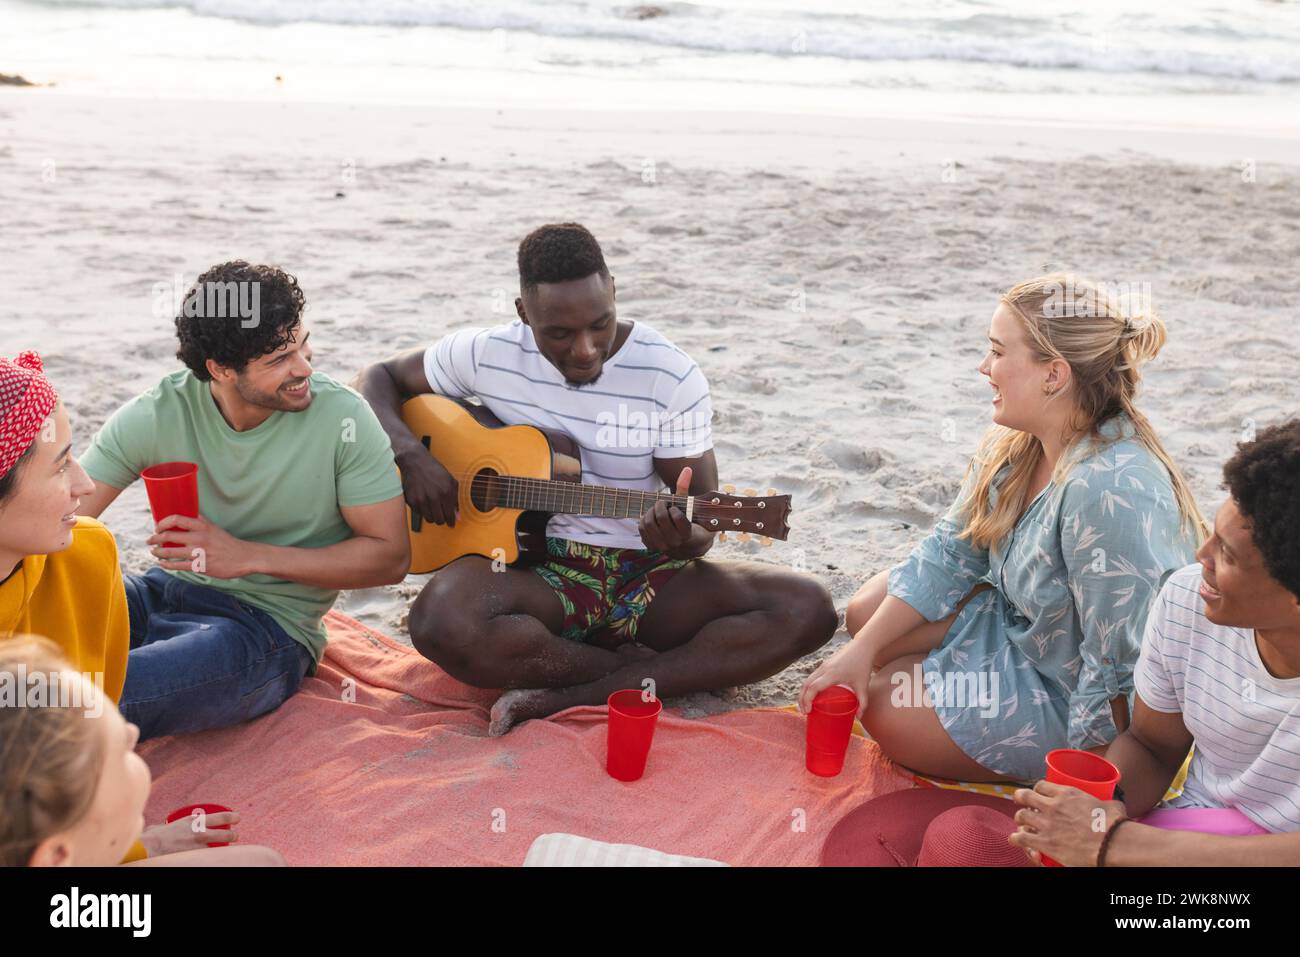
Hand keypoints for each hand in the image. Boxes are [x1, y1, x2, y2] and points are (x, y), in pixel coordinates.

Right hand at [139, 811, 239, 855]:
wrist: (148, 848)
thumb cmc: (152, 837)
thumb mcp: (163, 826)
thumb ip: (167, 826)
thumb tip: (159, 829)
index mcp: (194, 821)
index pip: (221, 816)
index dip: (232, 816)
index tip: (237, 817)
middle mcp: (200, 832)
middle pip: (225, 833)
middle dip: (232, 835)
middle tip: (236, 836)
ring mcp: (198, 846)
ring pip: (218, 847)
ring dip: (224, 849)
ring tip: (228, 849)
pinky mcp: (194, 857)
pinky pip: (207, 857)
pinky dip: (210, 858)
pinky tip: (214, 859)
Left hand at [148, 514, 251, 578]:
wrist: (244, 557)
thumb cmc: (227, 543)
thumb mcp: (214, 528)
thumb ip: (200, 522)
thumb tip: (185, 515)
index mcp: (202, 526)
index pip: (176, 519)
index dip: (162, 522)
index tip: (157, 526)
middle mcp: (199, 537)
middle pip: (168, 536)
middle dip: (154, 538)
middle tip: (150, 540)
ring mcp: (198, 552)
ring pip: (169, 552)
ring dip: (157, 552)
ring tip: (154, 551)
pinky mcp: (199, 566)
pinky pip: (177, 566)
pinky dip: (166, 564)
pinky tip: (162, 563)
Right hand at [400, 451, 458, 526]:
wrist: (415, 462)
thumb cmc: (435, 471)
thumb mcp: (451, 482)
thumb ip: (455, 500)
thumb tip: (458, 517)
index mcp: (446, 492)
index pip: (450, 515)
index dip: (451, 522)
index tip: (451, 524)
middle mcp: (433, 497)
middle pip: (439, 520)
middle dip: (442, 520)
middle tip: (442, 515)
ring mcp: (421, 499)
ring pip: (429, 519)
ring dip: (432, 516)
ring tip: (433, 508)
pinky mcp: (411, 500)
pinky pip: (419, 514)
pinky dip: (423, 510)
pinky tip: (424, 501)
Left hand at [638, 466, 695, 553]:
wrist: (683, 543)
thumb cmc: (685, 519)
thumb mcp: (687, 505)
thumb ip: (685, 487)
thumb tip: (687, 469)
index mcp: (687, 533)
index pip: (677, 516)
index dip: (673, 508)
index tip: (674, 508)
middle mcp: (675, 543)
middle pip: (661, 518)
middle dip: (660, 506)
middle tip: (662, 503)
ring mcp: (662, 546)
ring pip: (649, 523)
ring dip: (650, 512)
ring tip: (656, 510)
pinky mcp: (651, 546)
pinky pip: (641, 528)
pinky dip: (644, 519)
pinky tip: (651, 518)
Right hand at [798, 639, 872, 718]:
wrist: (863, 646)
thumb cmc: (863, 665)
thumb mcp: (864, 685)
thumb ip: (863, 702)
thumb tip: (859, 717)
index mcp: (832, 674)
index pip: (814, 687)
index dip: (808, 700)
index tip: (808, 711)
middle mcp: (824, 669)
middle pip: (806, 684)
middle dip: (802, 699)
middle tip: (805, 712)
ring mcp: (823, 665)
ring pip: (807, 680)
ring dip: (803, 692)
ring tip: (806, 705)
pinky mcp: (825, 663)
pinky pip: (812, 676)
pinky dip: (808, 686)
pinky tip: (812, 694)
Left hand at [1008, 780, 1126, 866]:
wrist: (1112, 844)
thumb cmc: (1115, 825)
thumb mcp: (1111, 805)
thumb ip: (1106, 802)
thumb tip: (1113, 805)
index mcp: (1066, 794)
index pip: (1041, 785)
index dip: (1037, 790)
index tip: (1038, 794)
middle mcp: (1052, 806)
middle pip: (1025, 796)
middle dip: (1020, 799)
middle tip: (1021, 804)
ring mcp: (1046, 824)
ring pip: (1021, 816)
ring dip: (1020, 820)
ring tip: (1021, 823)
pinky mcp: (1044, 842)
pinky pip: (1021, 838)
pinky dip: (1016, 838)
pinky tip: (1015, 839)